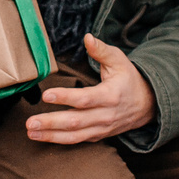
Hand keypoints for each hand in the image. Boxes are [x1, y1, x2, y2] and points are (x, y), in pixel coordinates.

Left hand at [24, 34, 154, 145]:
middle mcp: (106, 115)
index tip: (46, 95)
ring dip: (51, 136)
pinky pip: (77, 140)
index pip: (85, 99)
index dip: (65, 97)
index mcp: (110, 96)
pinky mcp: (98, 135)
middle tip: (30, 122)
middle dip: (51, 123)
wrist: (148, 104)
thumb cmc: (129, 79)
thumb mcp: (119, 60)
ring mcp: (102, 128)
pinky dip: (59, 140)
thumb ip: (101, 50)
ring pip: (74, 135)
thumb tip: (87, 37)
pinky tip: (42, 137)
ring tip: (31, 132)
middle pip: (75, 121)